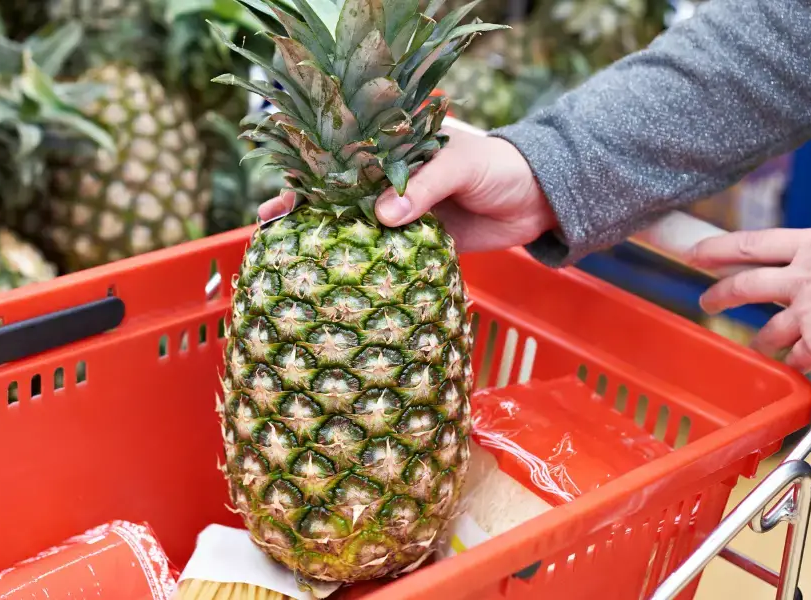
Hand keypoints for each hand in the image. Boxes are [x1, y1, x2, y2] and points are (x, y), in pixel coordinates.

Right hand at [257, 126, 558, 252]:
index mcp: (396, 147)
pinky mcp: (420, 242)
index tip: (280, 194)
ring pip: (357, 227)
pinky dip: (364, 266)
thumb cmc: (500, 167)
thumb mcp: (460, 165)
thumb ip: (422, 187)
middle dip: (305, 211)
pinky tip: (338, 279)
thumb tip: (383, 217)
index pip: (342, 156)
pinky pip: (386, 254)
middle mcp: (392, 179)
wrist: (540, 199)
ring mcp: (404, 212)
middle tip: (270, 230)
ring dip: (328, 242)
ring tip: (292, 259)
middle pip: (339, 194)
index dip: (309, 173)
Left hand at [687, 222, 810, 372]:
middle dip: (720, 295)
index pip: (754, 244)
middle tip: (707, 300)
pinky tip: (799, 365)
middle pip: (746, 285)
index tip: (696, 252)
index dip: (719, 248)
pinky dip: (796, 363)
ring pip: (768, 330)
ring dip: (759, 340)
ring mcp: (807, 312)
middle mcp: (802, 278)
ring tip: (756, 345)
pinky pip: (798, 358)